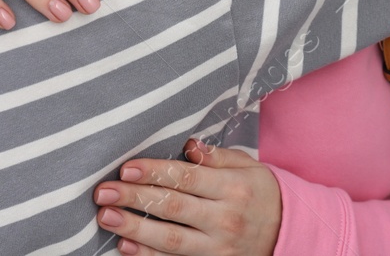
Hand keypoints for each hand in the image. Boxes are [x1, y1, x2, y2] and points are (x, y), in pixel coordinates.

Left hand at [94, 139, 281, 255]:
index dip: (154, 172)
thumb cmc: (261, 194)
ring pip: (169, 239)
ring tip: (106, 217)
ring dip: (134, 228)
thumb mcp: (248, 168)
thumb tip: (187, 145)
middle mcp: (224, 219)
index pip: (186, 177)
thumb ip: (216, 157)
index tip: (126, 167)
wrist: (286, 234)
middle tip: (103, 191)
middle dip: (134, 198)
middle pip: (172, 207)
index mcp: (233, 188)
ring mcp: (217, 247)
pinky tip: (125, 246)